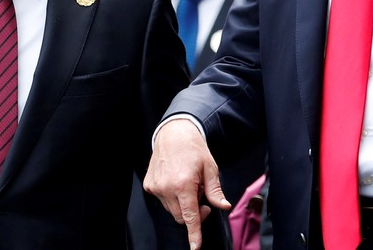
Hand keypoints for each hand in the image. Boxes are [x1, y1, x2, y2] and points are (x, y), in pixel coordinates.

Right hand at [144, 118, 230, 249]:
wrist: (173, 133)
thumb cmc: (193, 148)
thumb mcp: (210, 168)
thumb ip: (215, 191)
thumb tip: (224, 206)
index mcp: (183, 184)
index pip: (190, 216)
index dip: (194, 233)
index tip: (195, 247)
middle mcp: (166, 188)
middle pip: (181, 216)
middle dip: (194, 213)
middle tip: (203, 197)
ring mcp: (156, 187)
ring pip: (172, 209)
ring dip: (182, 203)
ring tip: (188, 183)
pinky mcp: (149, 185)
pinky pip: (163, 200)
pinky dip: (172, 196)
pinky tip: (177, 180)